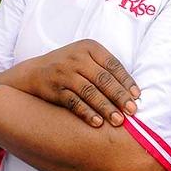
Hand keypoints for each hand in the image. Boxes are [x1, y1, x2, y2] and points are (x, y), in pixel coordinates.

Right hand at [9, 39, 139, 127]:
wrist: (33, 73)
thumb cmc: (68, 67)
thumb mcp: (86, 58)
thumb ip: (104, 69)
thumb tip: (131, 92)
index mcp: (89, 47)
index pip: (113, 64)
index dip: (126, 81)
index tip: (136, 96)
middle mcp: (77, 58)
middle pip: (103, 79)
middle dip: (119, 96)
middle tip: (132, 111)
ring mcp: (65, 73)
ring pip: (90, 91)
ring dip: (106, 107)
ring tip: (118, 121)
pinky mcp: (55, 88)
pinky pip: (74, 102)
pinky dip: (87, 113)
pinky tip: (97, 123)